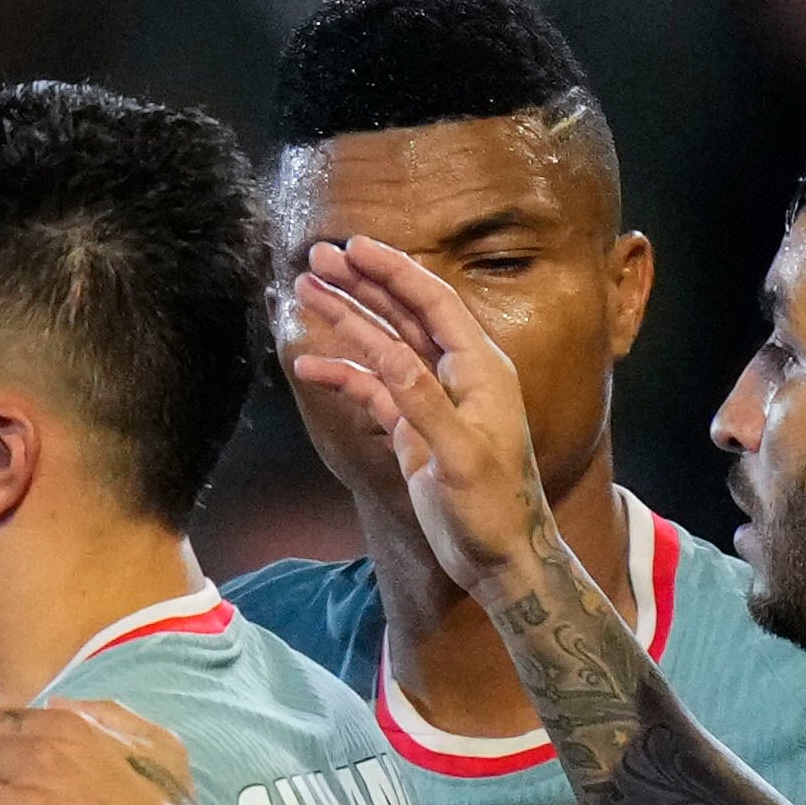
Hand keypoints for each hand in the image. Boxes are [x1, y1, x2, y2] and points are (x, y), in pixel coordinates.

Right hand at [283, 235, 559, 600]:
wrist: (500, 557)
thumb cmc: (495, 508)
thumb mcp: (461, 456)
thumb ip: (425, 403)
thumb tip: (391, 358)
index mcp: (480, 368)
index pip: (432, 302)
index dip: (393, 270)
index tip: (353, 247)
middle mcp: (456, 374)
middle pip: (404, 313)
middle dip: (361, 283)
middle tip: (316, 257)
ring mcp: (432, 400)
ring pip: (384, 346)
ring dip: (346, 319)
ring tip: (305, 291)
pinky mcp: (413, 428)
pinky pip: (374, 390)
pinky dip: (343, 375)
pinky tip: (310, 365)